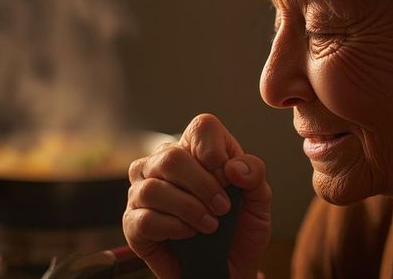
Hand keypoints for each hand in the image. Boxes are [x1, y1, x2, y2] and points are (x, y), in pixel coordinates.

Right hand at [123, 114, 271, 278]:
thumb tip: (234, 167)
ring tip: (210, 226)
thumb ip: (254, 176)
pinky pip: (144, 219)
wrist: (227, 268)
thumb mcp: (259, 201)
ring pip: (153, 188)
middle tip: (223, 208)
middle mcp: (163, 164)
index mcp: (197, 149)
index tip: (229, 179)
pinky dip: (173, 228)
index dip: (215, 150)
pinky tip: (189, 234)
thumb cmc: (239, 230)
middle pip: (172, 157)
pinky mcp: (133, 222)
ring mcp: (143, 191)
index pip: (201, 127)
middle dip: (203, 185)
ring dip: (189, 209)